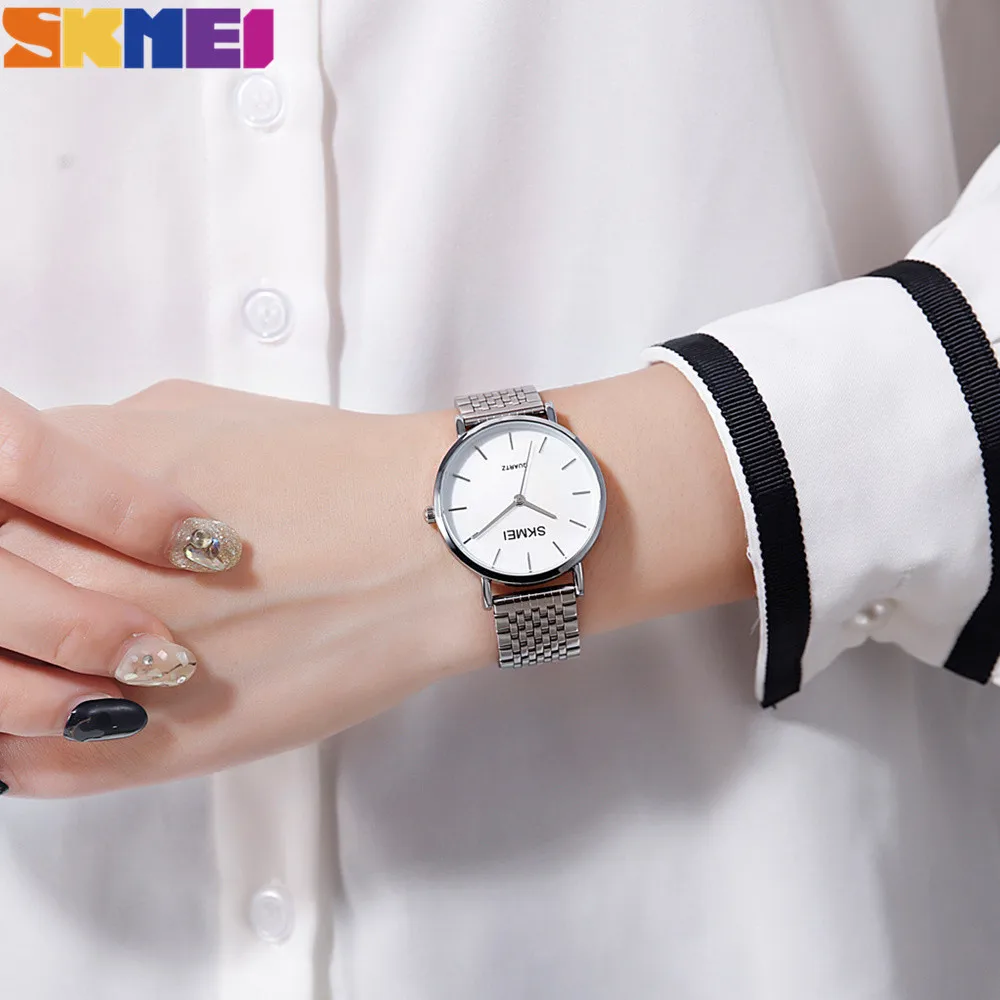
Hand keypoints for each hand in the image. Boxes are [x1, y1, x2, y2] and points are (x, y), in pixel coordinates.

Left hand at [0, 364, 752, 797]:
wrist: (427, 541)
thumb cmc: (328, 468)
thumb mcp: (189, 412)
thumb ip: (95, 446)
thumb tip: (50, 477)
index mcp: (72, 491)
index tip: (9, 554)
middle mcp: (78, 581)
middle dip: (1, 611)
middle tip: (23, 621)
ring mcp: (115, 672)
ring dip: (6, 689)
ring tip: (36, 677)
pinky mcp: (167, 747)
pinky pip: (42, 771)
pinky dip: (30, 753)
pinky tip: (48, 732)